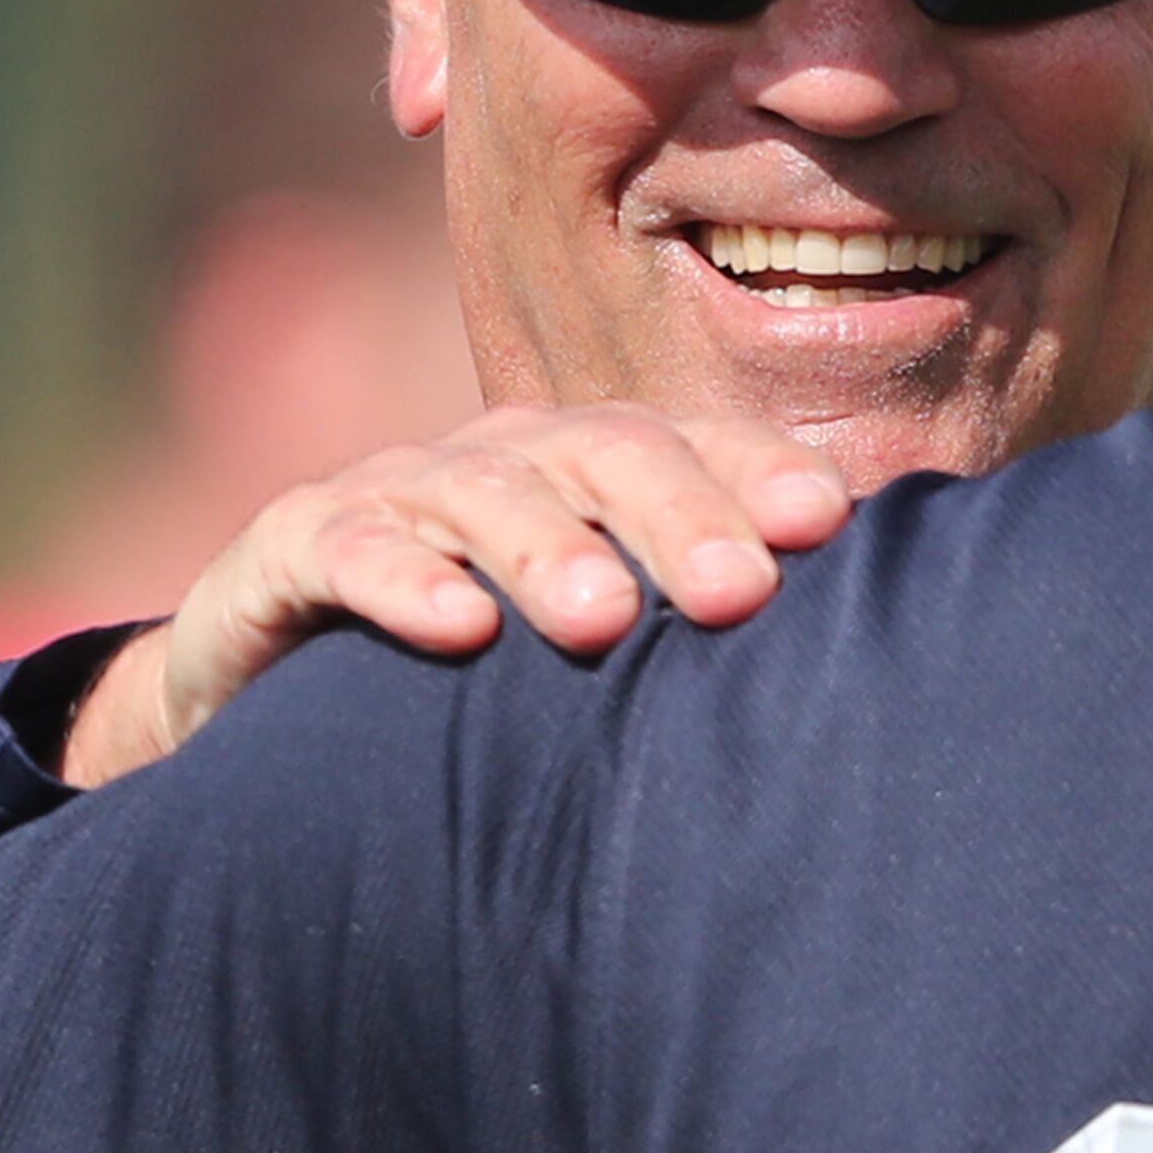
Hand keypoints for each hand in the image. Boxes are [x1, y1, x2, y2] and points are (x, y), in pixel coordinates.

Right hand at [61, 408, 849, 784]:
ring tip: (604, 619)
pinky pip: (343, 547)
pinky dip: (400, 577)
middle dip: (676, 513)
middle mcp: (502, 461)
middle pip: (602, 453)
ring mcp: (392, 494)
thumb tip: (876, 693)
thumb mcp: (597, 662)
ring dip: (547, 548)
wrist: (275, 706)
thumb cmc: (480, 685)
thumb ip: (703, 649)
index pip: (692, 446)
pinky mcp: (288, 547)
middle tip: (741, 592)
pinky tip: (457, 625)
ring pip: (481, 489)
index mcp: (593, 472)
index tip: (829, 524)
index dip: (756, 470)